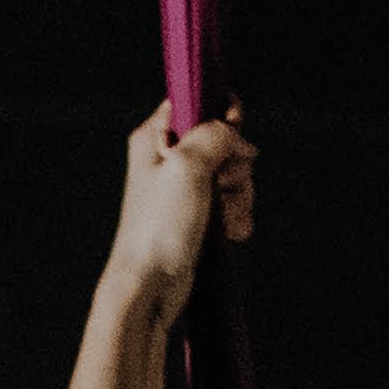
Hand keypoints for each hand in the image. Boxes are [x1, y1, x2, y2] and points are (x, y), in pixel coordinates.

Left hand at [107, 102, 257, 308]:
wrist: (149, 287)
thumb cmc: (159, 228)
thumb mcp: (187, 165)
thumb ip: (214, 134)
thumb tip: (236, 137)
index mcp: (154, 138)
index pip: (194, 101)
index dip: (220, 112)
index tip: (232, 129)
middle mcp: (166, 159)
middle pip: (222, 140)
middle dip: (236, 164)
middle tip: (224, 185)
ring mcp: (182, 189)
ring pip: (232, 173)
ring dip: (240, 195)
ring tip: (228, 218)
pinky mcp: (195, 215)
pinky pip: (230, 203)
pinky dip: (236, 215)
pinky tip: (231, 233)